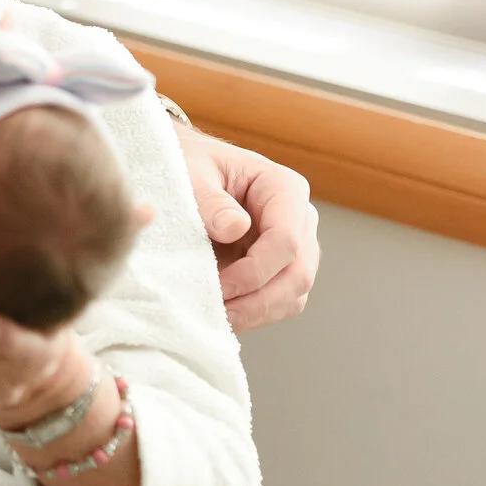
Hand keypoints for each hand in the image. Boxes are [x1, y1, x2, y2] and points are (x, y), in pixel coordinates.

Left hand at [175, 123, 319, 330]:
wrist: (186, 171)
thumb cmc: (190, 165)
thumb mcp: (192, 173)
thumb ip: (211, 200)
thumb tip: (236, 228)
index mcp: (284, 188)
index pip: (287, 239)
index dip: (256, 270)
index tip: (220, 286)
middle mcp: (299, 218)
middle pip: (298, 272)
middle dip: (259, 300)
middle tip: (220, 315)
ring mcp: (295, 246)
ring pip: (294, 293)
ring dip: (258, 313)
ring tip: (219, 319)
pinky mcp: (280, 267)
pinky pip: (280, 300)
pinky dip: (256, 313)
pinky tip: (225, 317)